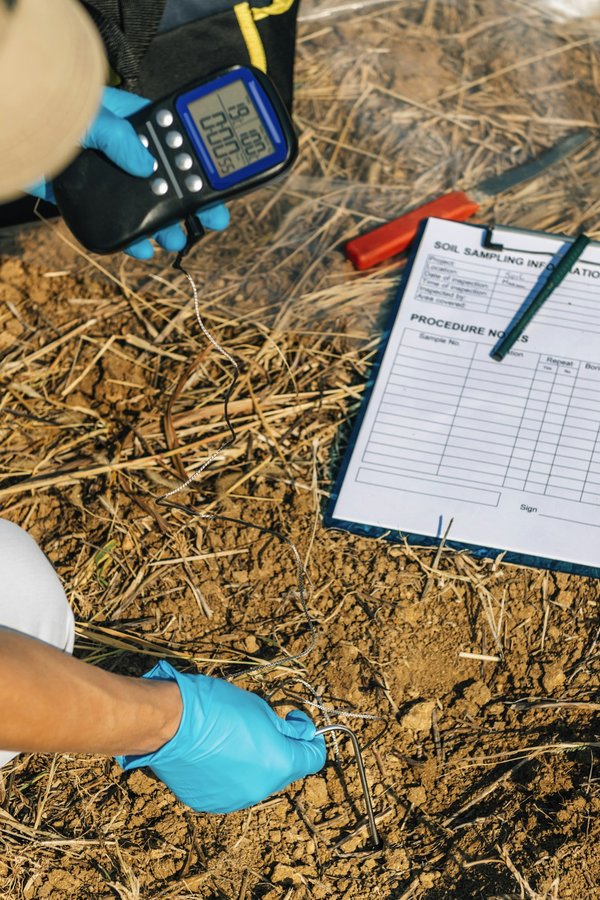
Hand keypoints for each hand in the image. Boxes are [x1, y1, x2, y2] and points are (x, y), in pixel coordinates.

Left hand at [28, 87, 228, 258]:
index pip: (172, 138)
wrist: (4, 124)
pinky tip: (140, 248)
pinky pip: (110, 219)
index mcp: (126, 119)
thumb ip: (119, 139)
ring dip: (160, 224)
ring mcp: (100, 174)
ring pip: (140, 202)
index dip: (198, 161)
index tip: (218, 184)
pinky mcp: (80, 195)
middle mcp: (116, 148)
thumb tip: (145, 167)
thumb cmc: (46, 108)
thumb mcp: (90, 115)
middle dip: (185, 202)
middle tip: (205, 222)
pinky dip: (126, 236)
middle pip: (162, 178)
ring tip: (175, 242)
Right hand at [115, 660, 326, 813]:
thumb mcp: (260, 709)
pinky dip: (230, 771)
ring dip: (254, 762)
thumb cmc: (216, 708)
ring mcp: (233, 799)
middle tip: (260, 724)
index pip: (314, 758)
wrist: (170, 724)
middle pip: (284, 770)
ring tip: (231, 737)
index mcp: (279, 764)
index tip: (295, 720)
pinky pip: (230, 786)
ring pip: (256, 780)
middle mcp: (260, 789)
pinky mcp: (209, 802)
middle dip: (279, 748)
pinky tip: (213, 751)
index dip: (310, 737)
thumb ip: (285, 729)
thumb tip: (302, 734)